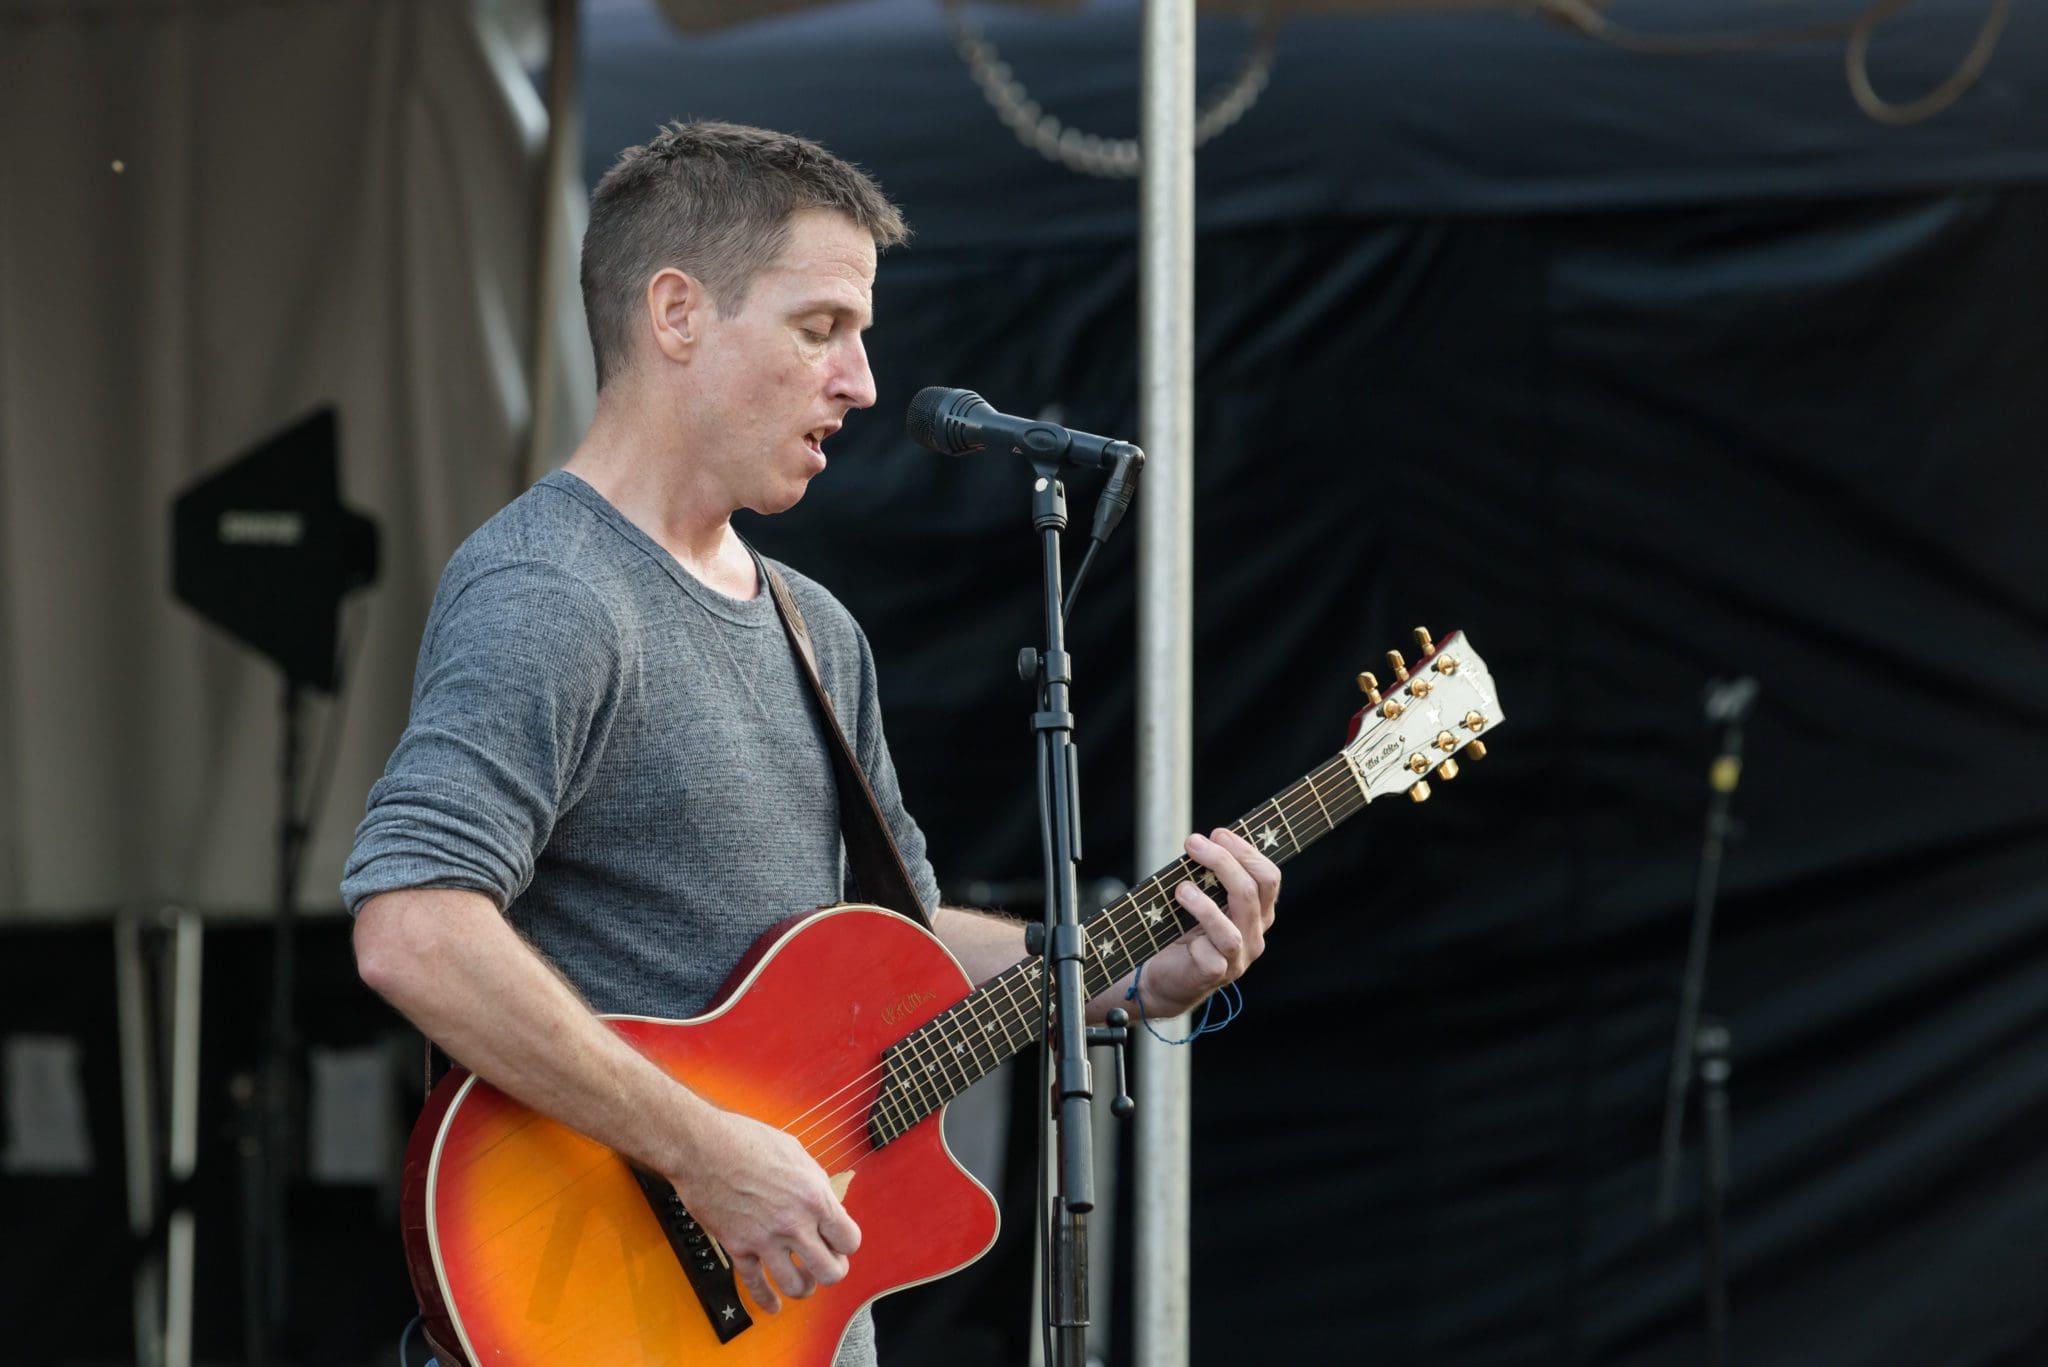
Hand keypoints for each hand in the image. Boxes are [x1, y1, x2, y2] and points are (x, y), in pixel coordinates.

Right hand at [668, 1108, 860, 1313]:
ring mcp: (765, 1239)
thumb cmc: (747, 1141)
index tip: (838, 1241)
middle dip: (831, 1271)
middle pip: (830, 1272)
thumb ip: (816, 1183)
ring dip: (803, 1287)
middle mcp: (793, 1223)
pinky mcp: (738, 1248)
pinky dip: (766, 1300)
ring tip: (802, 1279)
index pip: (849, 1240)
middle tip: (825, 1263)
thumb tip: (827, 1204)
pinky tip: (773, 1304)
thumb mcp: (796, 1153)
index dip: (845, 1243)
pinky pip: (756, 1285)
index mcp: (814, 1197)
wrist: (701, 1147)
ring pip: (797, 1287)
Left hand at [1135, 827, 1278, 1017]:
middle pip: (1253, 891)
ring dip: (1208, 899)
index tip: (1218, 833)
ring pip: (1238, 922)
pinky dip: (1199, 924)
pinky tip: (1181, 912)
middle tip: (1194, 843)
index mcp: (1257, 913)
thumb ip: (1210, 878)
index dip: (1246, 852)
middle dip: (1224, 861)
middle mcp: (1254, 935)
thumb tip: (1203, 842)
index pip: (1268, 877)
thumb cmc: (1185, 934)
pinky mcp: (1217, 973)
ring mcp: (1239, 957)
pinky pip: (1217, 947)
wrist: (1166, 979)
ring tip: (1182, 886)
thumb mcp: (1204, 901)